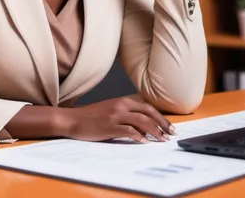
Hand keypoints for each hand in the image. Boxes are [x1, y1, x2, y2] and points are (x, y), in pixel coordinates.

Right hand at [60, 94, 175, 143]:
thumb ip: (126, 112)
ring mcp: (115, 115)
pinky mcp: (110, 126)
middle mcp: (121, 105)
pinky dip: (139, 136)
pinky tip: (145, 142)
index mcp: (122, 100)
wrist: (73, 119)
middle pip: (148, 112)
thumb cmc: (91, 116)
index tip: (169, 126)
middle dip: (162, 123)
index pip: (147, 107)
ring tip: (162, 140)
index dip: (161, 117)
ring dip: (155, 131)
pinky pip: (129, 131)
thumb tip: (144, 123)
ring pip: (142, 121)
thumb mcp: (111, 109)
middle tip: (171, 133)